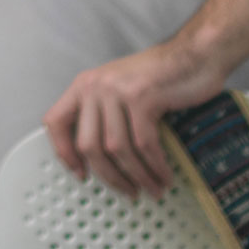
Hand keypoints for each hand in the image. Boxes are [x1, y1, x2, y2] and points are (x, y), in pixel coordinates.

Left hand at [42, 38, 223, 196]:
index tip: (80, 174)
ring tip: (153, 190)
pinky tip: (164, 176)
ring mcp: (116, 91)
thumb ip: (104, 114)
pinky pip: (143, 144)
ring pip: (117, 149)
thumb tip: (99, 157)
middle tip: (129, 192)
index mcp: (83, 86)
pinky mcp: (142, 97)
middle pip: (88, 144)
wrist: (193, 56)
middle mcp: (93, 87)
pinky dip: (155, 166)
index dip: (63, 152)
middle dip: (109, 176)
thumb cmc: (159, 78)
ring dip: (137, 176)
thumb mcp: (119, 90)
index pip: (55, 121)